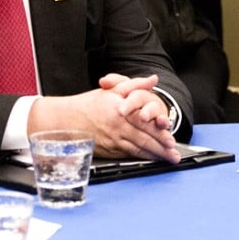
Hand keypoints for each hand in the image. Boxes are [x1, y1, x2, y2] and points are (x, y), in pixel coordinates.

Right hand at [29, 74, 180, 163]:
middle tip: (174, 155)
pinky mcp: (108, 150)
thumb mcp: (112, 89)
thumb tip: (153, 79)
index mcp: (120, 111)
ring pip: (137, 150)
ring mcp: (112, 141)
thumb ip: (135, 85)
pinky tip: (150, 159)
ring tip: (168, 159)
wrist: (64, 120)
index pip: (145, 124)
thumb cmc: (89, 104)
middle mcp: (117, 127)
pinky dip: (140, 158)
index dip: (160, 132)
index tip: (172, 139)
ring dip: (154, 156)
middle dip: (162, 148)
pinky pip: (127, 155)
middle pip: (144, 140)